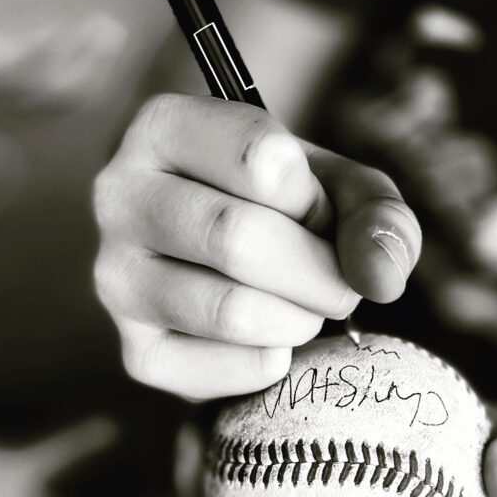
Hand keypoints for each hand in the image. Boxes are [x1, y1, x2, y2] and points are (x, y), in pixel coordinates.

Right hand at [93, 93, 422, 399]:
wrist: (226, 264)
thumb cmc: (283, 208)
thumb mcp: (336, 184)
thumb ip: (374, 213)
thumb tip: (380, 278)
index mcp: (161, 127)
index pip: (261, 160)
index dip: (313, 197)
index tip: (313, 210)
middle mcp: (118, 197)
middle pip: (240, 240)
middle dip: (318, 271)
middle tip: (336, 282)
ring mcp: (115, 279)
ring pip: (232, 311)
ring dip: (300, 318)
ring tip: (302, 307)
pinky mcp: (135, 352)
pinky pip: (227, 369)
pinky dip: (275, 361)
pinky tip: (267, 339)